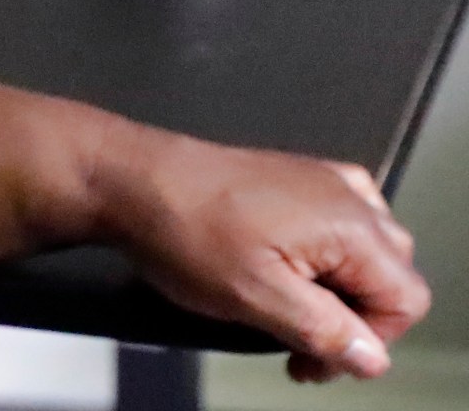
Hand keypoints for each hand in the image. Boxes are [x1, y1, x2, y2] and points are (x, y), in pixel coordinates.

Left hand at [99, 127, 428, 381]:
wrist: (130, 180)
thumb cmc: (181, 225)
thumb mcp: (257, 298)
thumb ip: (323, 331)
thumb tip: (368, 356)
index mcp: (350, 222)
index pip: (405, 300)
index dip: (367, 340)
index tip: (318, 355)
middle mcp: (346, 194)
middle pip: (389, 277)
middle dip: (350, 319)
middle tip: (298, 341)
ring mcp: (320, 182)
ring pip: (362, 256)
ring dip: (332, 292)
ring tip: (282, 306)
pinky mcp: (293, 180)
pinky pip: (333, 230)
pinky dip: (316, 261)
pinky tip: (276, 271)